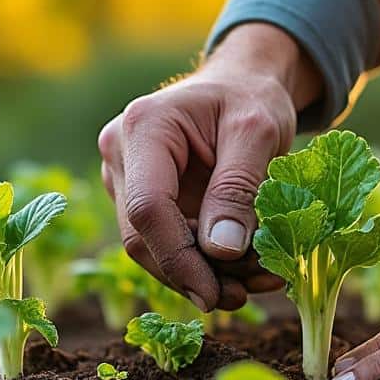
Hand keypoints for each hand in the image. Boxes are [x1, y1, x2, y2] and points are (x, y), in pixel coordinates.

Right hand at [97, 23, 322, 310]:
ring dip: (202, 275)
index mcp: (144, 128)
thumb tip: (221, 252)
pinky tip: (245, 271)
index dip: (178, 259)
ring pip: (152, 248)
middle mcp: (120, 154)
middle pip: (143, 237)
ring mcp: (125, 179)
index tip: (215, 294)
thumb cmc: (251, 97)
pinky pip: (166, 243)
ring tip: (257, 282)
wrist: (242, 83)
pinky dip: (204, 264)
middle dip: (193, 275)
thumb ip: (239, 188)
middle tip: (244, 296)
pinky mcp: (141, 199)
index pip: (148, 209)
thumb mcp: (259, 132)